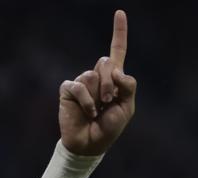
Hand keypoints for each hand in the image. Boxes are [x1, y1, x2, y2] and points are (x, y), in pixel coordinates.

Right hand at [58, 10, 136, 155]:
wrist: (91, 144)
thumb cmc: (109, 127)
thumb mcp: (127, 108)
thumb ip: (128, 88)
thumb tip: (117, 69)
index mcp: (114, 79)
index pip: (117, 51)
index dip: (119, 32)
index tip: (120, 12)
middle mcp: (97, 76)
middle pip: (106, 62)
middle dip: (110, 84)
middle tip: (109, 102)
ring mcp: (82, 81)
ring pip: (93, 75)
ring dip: (98, 96)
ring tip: (96, 111)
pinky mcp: (69, 89)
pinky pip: (79, 86)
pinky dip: (87, 101)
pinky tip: (88, 112)